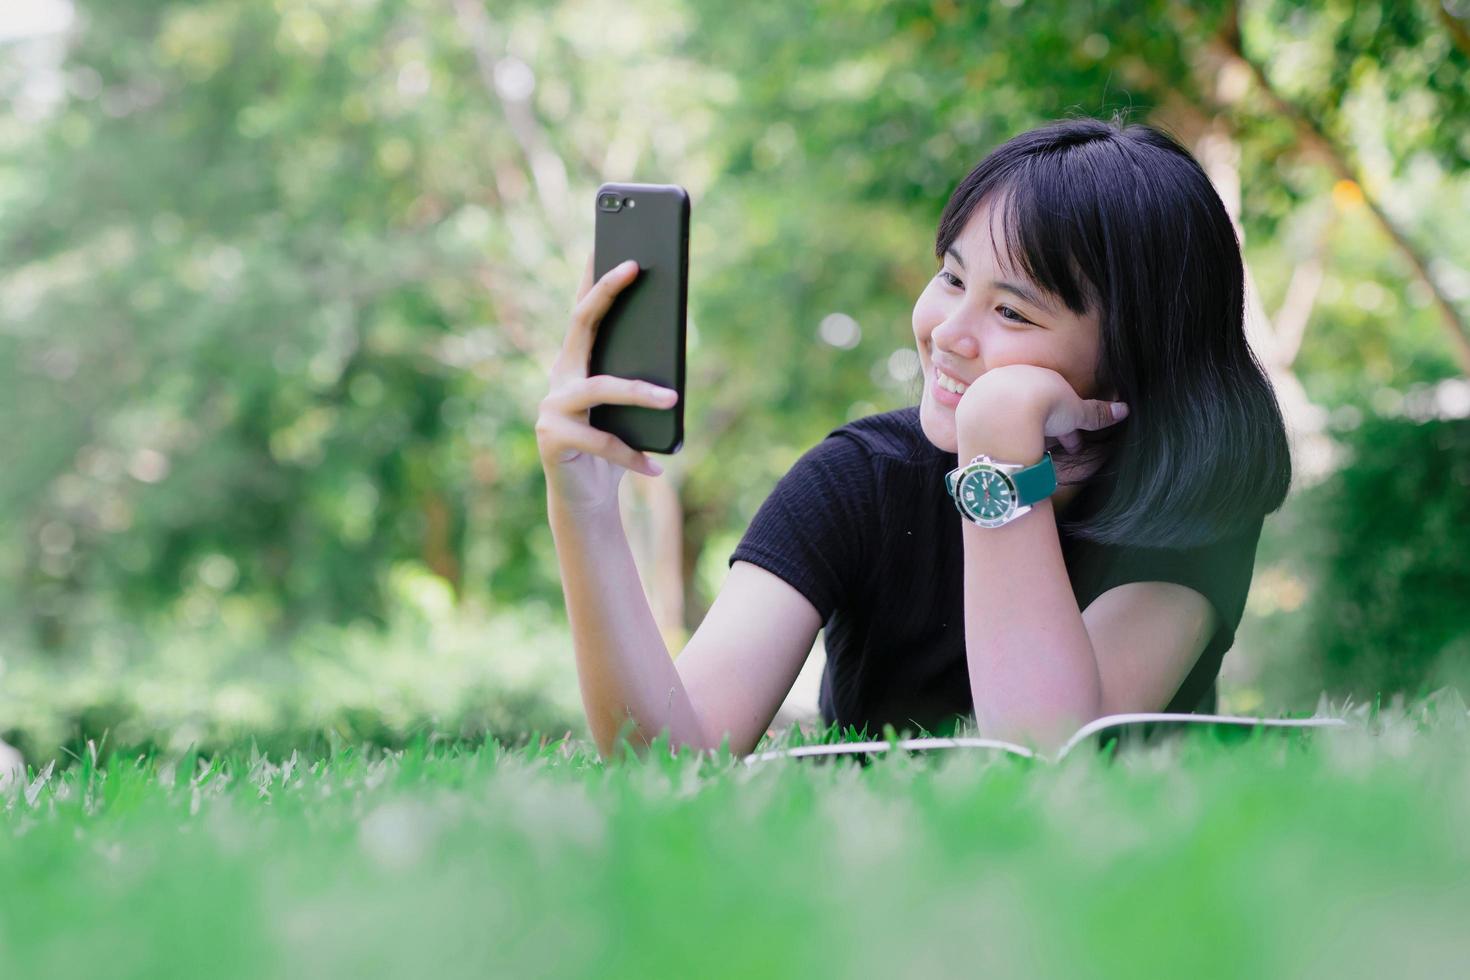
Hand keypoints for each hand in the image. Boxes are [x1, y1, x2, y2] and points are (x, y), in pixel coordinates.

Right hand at [535, 255, 677, 511]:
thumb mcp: (628, 409)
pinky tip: (656, 467)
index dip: (595, 274)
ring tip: (672, 400)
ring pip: (599, 388)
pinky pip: (601, 442)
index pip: (585, 308)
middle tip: (635, 266)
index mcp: (577, 362)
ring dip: (639, 393)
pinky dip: (632, 456)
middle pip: (581, 324)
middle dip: (606, 291)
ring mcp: (551, 406)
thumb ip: (638, 378)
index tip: (614, 242)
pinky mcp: (552, 438)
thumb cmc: (612, 446)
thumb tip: (671, 349)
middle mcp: (560, 376)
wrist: (585, 498)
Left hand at [953, 364, 1128, 484]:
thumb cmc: (1043, 406)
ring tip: (1031, 454)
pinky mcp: (969, 405)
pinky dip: (998, 432)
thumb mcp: (1075, 411)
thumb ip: (1097, 412)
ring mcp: (987, 389)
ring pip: (1008, 410)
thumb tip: (1124, 411)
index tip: (1072, 442)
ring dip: (1022, 428)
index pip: (1056, 399)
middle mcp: (1011, 376)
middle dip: (1045, 425)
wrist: (1004, 410)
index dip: (1067, 422)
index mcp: (1039, 374)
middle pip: (1031, 403)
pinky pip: (987, 420)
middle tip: (1054, 450)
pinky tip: (1004, 448)